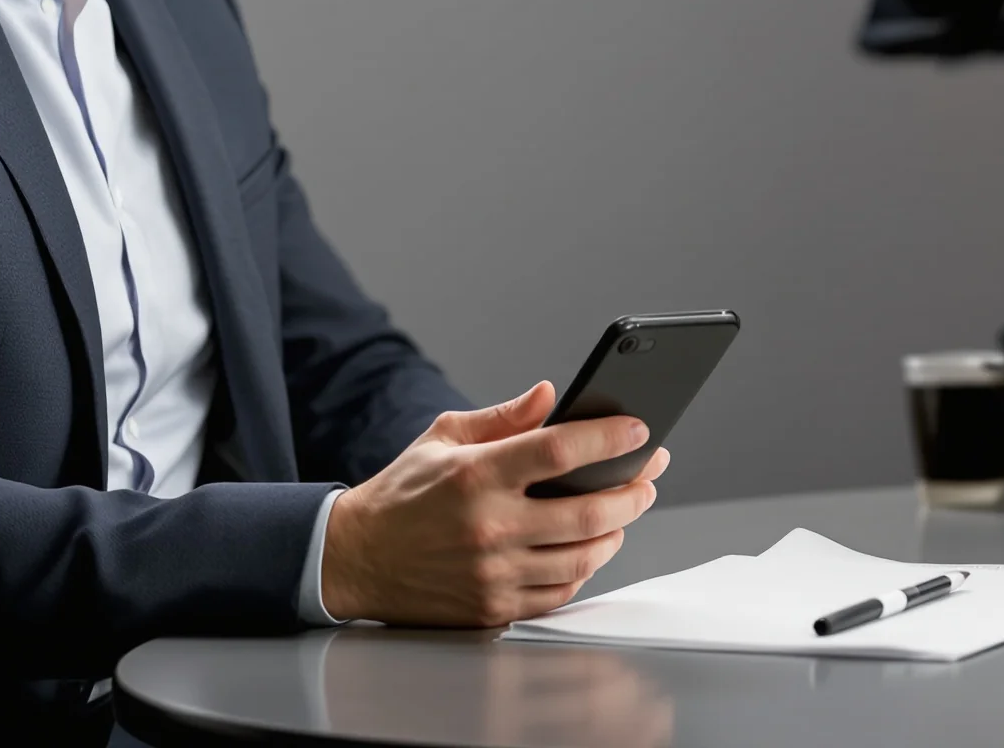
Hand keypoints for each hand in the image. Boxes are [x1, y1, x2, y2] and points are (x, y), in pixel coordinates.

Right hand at [319, 381, 670, 626]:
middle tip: (647, 477)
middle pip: (588, 510)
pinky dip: (582, 569)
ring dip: (615, 532)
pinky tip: (587, 549)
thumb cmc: (402, 494)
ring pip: (583, 556)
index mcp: (476, 475)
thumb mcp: (443, 438)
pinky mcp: (493, 608)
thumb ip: (502, 417)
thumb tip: (549, 395)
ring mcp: (493, 573)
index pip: (559, 451)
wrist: (356, 559)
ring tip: (622, 512)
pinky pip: (559, 592)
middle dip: (632, 491)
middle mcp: (489, 526)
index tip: (639, 432)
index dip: (608, 438)